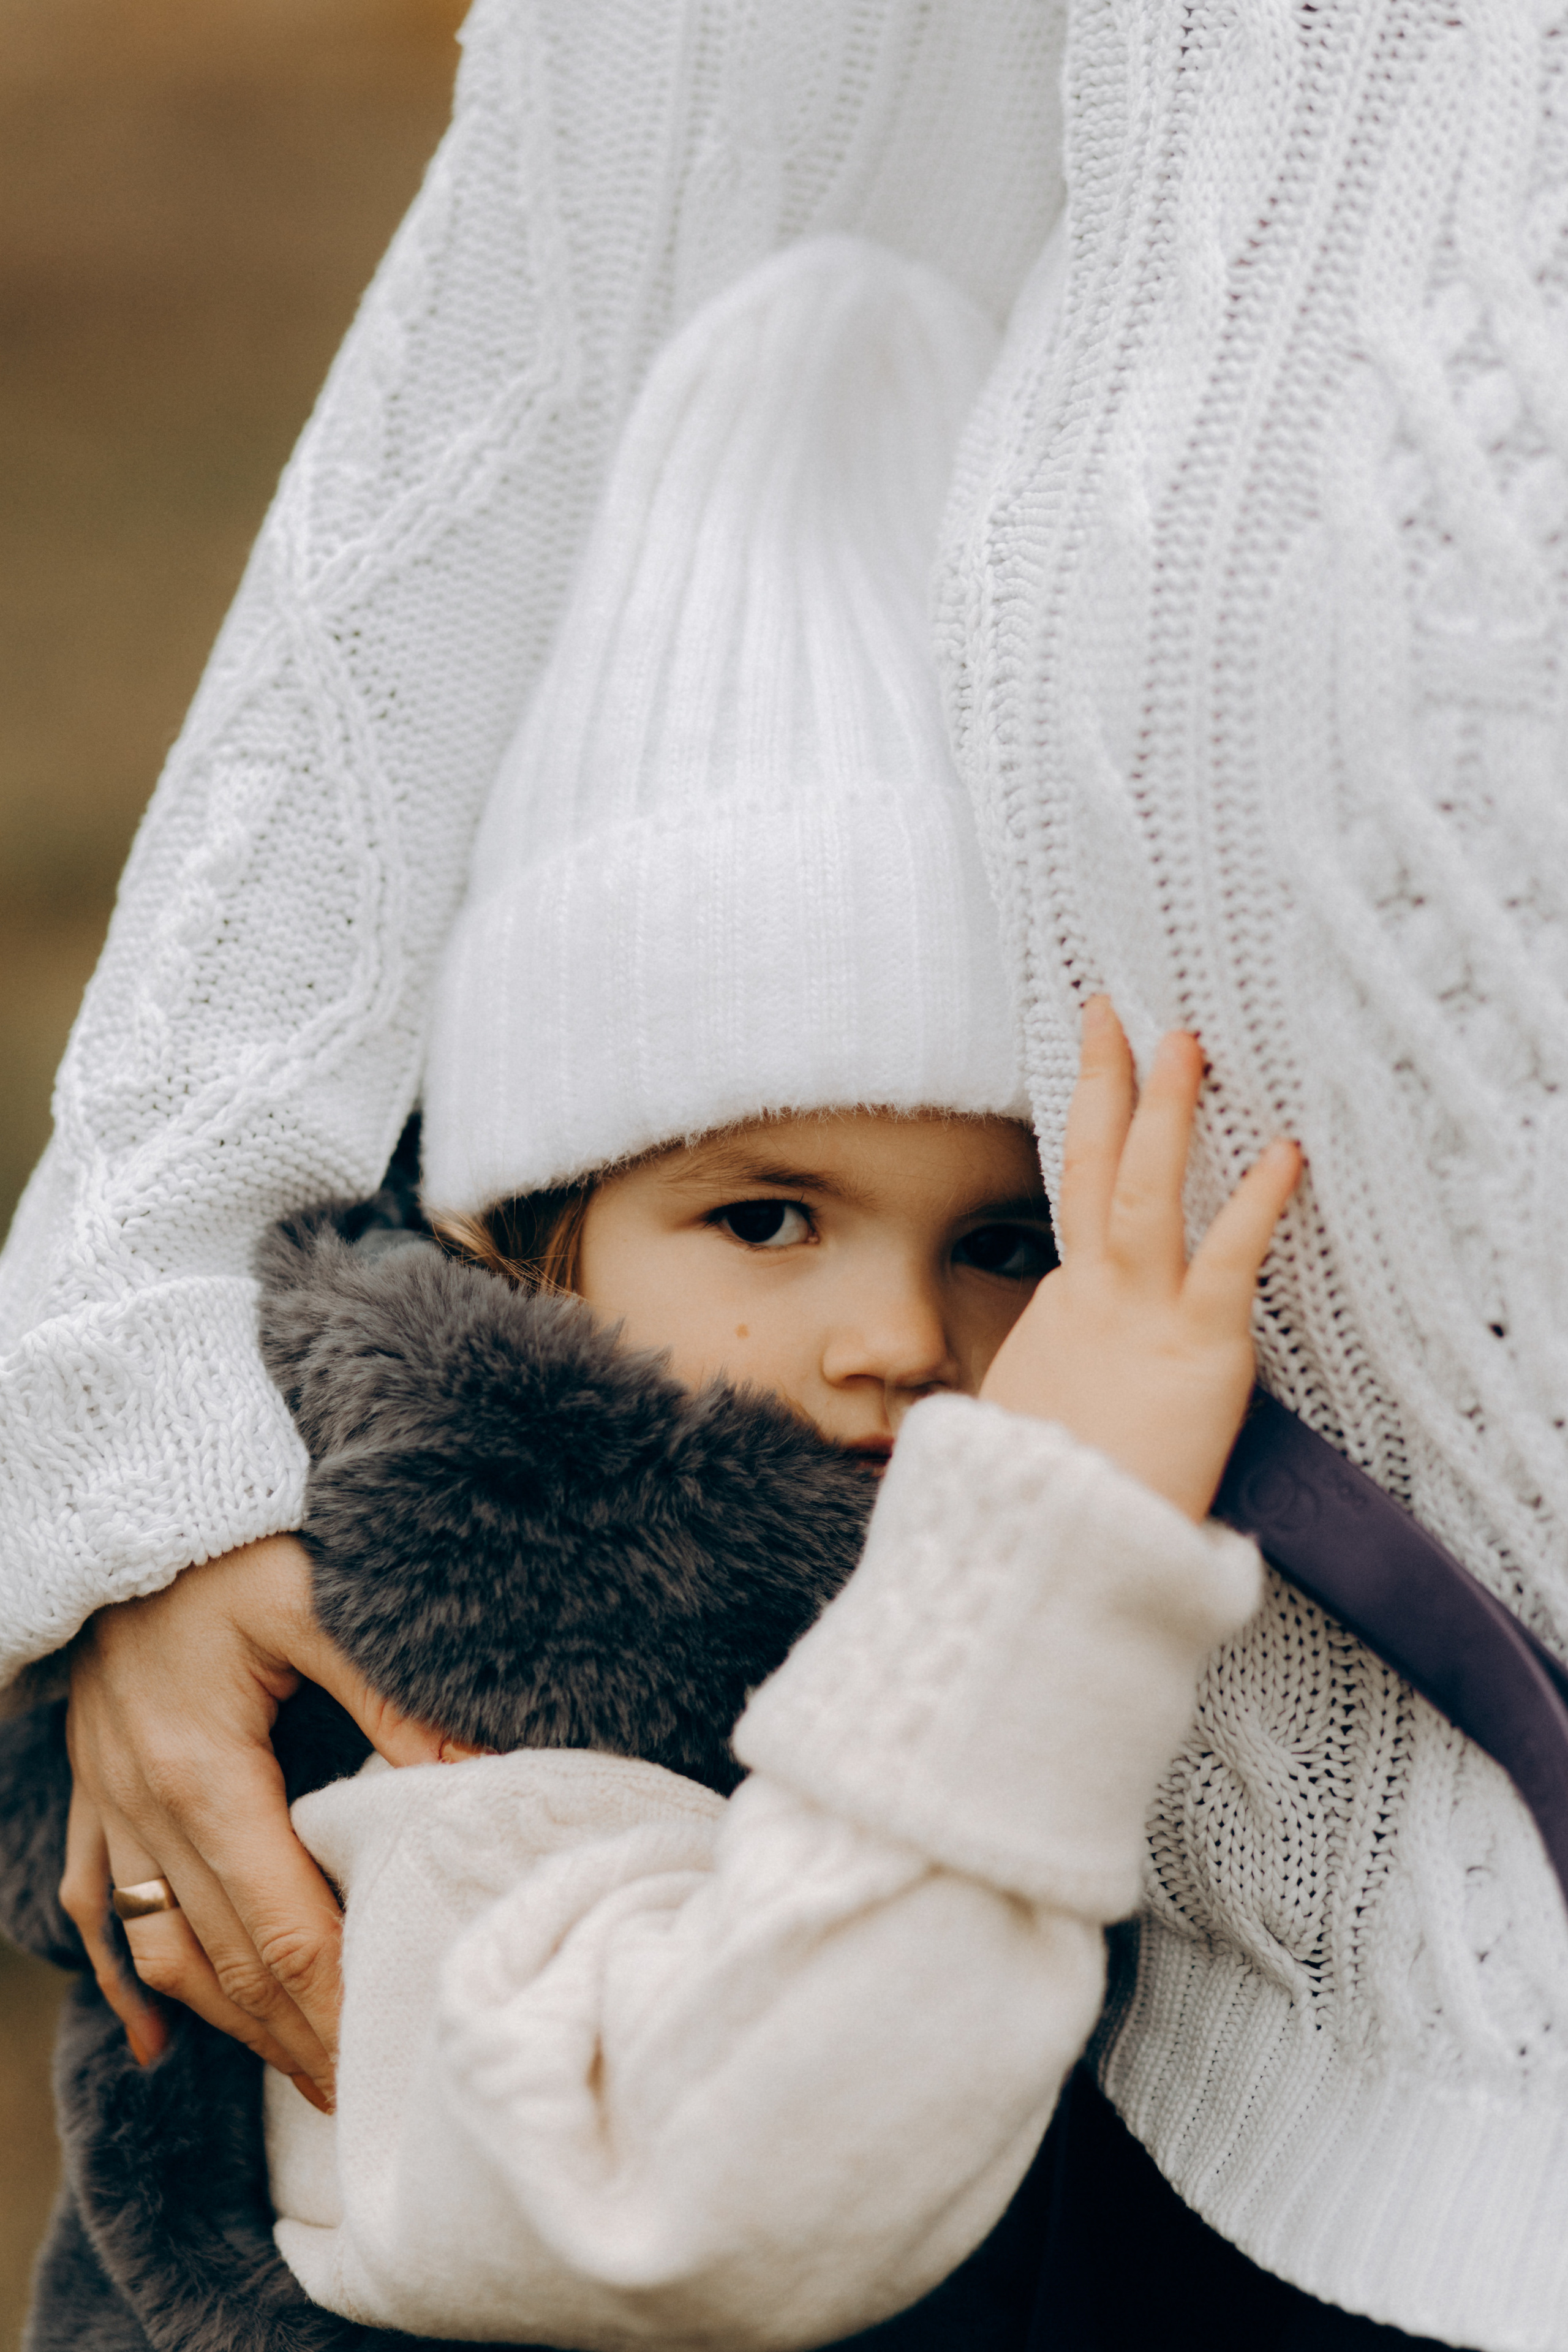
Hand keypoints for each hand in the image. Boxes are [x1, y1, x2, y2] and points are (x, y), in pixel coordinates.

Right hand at [62, 1535, 444, 2101]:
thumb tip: (480, 1776)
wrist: (126, 1506)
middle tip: (355, 2092)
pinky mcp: (96, 1790)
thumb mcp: (317, 1603)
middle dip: (290, 2034)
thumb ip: (395, 1697)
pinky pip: (99, 1907)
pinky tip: (156, 2037)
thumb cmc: (231, 1548)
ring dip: (222, 2021)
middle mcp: (146, 1806)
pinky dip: (126, 1978)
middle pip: (222, 1959)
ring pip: (161, 1948)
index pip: (278, 1925)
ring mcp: (111, 1804)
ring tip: (290, 2072)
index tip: (378, 2053)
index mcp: (205, 1773)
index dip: (330, 1999)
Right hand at [981, 998, 1300, 1520]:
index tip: (1099, 1082)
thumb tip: (1033, 1410)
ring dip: (1164, 1110)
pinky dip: (1254, 1201)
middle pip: (1088, 1166)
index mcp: (1059, 1314)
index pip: (1076, 1205)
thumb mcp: (1029, 1434)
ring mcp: (1136, 1316)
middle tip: (1112, 1012)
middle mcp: (1088, 1297)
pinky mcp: (1195, 1350)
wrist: (1044, 1557)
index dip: (1088, 1137)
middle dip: (1102, 1083)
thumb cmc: (1043, 1512)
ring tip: (1184, 1040)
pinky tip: (1283, 1152)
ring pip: (1143, 1189)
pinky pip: (1227, 1258)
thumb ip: (1044, 1399)